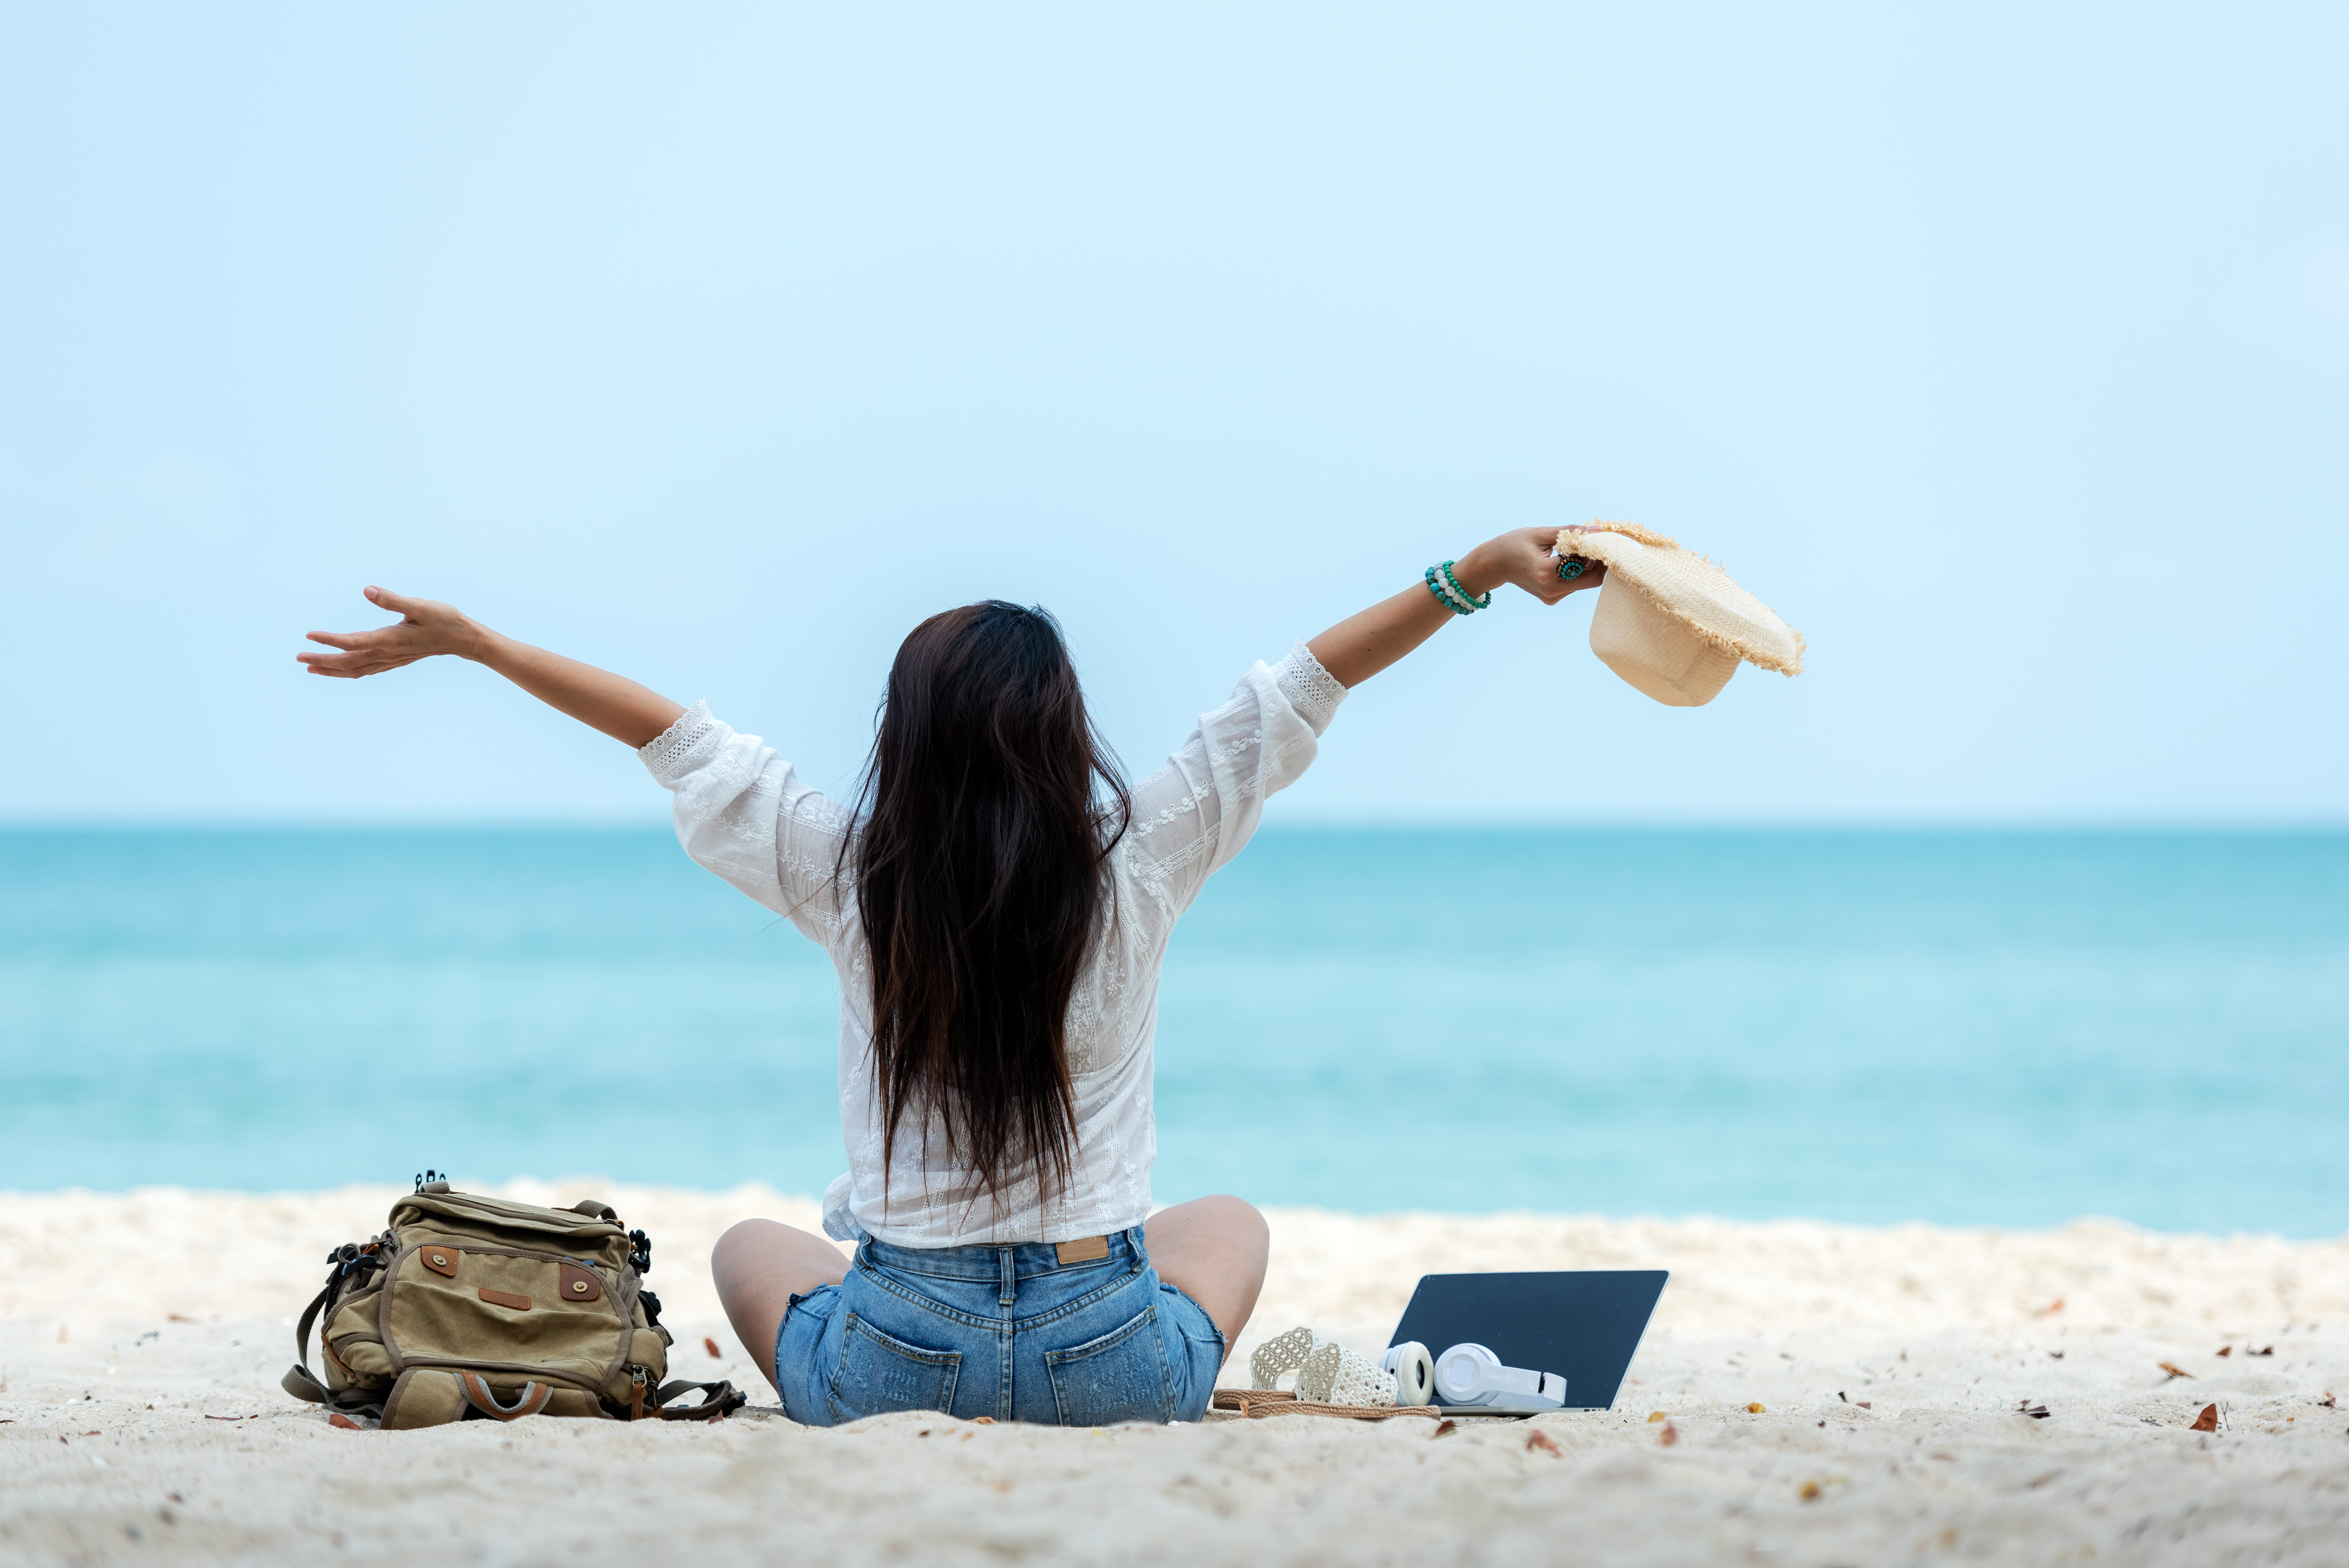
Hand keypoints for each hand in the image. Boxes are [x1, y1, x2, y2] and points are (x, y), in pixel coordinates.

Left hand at [298, 586, 490, 678]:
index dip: (330, 640)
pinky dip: (350, 672)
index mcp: (390, 639)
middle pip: (349, 662)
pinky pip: (367, 670)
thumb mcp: (420, 605)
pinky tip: (343, 670)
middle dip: (323, 660)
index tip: (309, 635)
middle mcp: (387, 653)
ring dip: (333, 670)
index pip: (353, 642)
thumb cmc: (445, 619)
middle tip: (299, 657)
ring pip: (356, 670)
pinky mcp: (395, 660)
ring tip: (311, 668)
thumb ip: (393, 599)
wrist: (464, 639)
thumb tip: (367, 591)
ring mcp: (391, 659)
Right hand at [1453, 525, 1607, 606]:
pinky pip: (1573, 584)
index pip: (1588, 569)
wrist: (1492, 564)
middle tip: (1595, 543)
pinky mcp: (1551, 598)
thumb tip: (1598, 529)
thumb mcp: (1541, 534)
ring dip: (1587, 565)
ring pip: (1583, 582)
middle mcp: (1551, 590)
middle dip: (1597, 561)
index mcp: (1546, 573)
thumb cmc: (1512, 545)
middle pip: (1591, 580)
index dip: (1600, 555)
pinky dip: (1576, 571)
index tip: (1603, 540)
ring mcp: (1551, 596)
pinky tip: (1566, 557)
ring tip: (1578, 547)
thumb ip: (1571, 532)